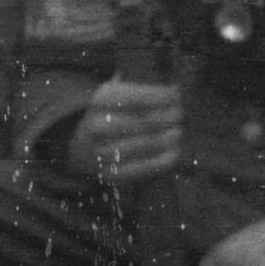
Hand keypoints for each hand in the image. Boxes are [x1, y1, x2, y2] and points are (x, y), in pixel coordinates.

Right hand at [66, 77, 181, 183]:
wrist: (84, 144)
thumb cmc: (113, 113)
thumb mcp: (120, 94)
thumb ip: (145, 92)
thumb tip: (176, 91)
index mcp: (100, 101)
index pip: (135, 98)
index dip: (160, 97)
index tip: (177, 96)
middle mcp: (96, 126)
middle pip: (140, 122)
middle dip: (165, 118)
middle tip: (180, 115)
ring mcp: (100, 152)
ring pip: (141, 145)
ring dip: (165, 138)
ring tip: (178, 132)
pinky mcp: (109, 174)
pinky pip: (139, 169)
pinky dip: (161, 161)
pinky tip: (174, 153)